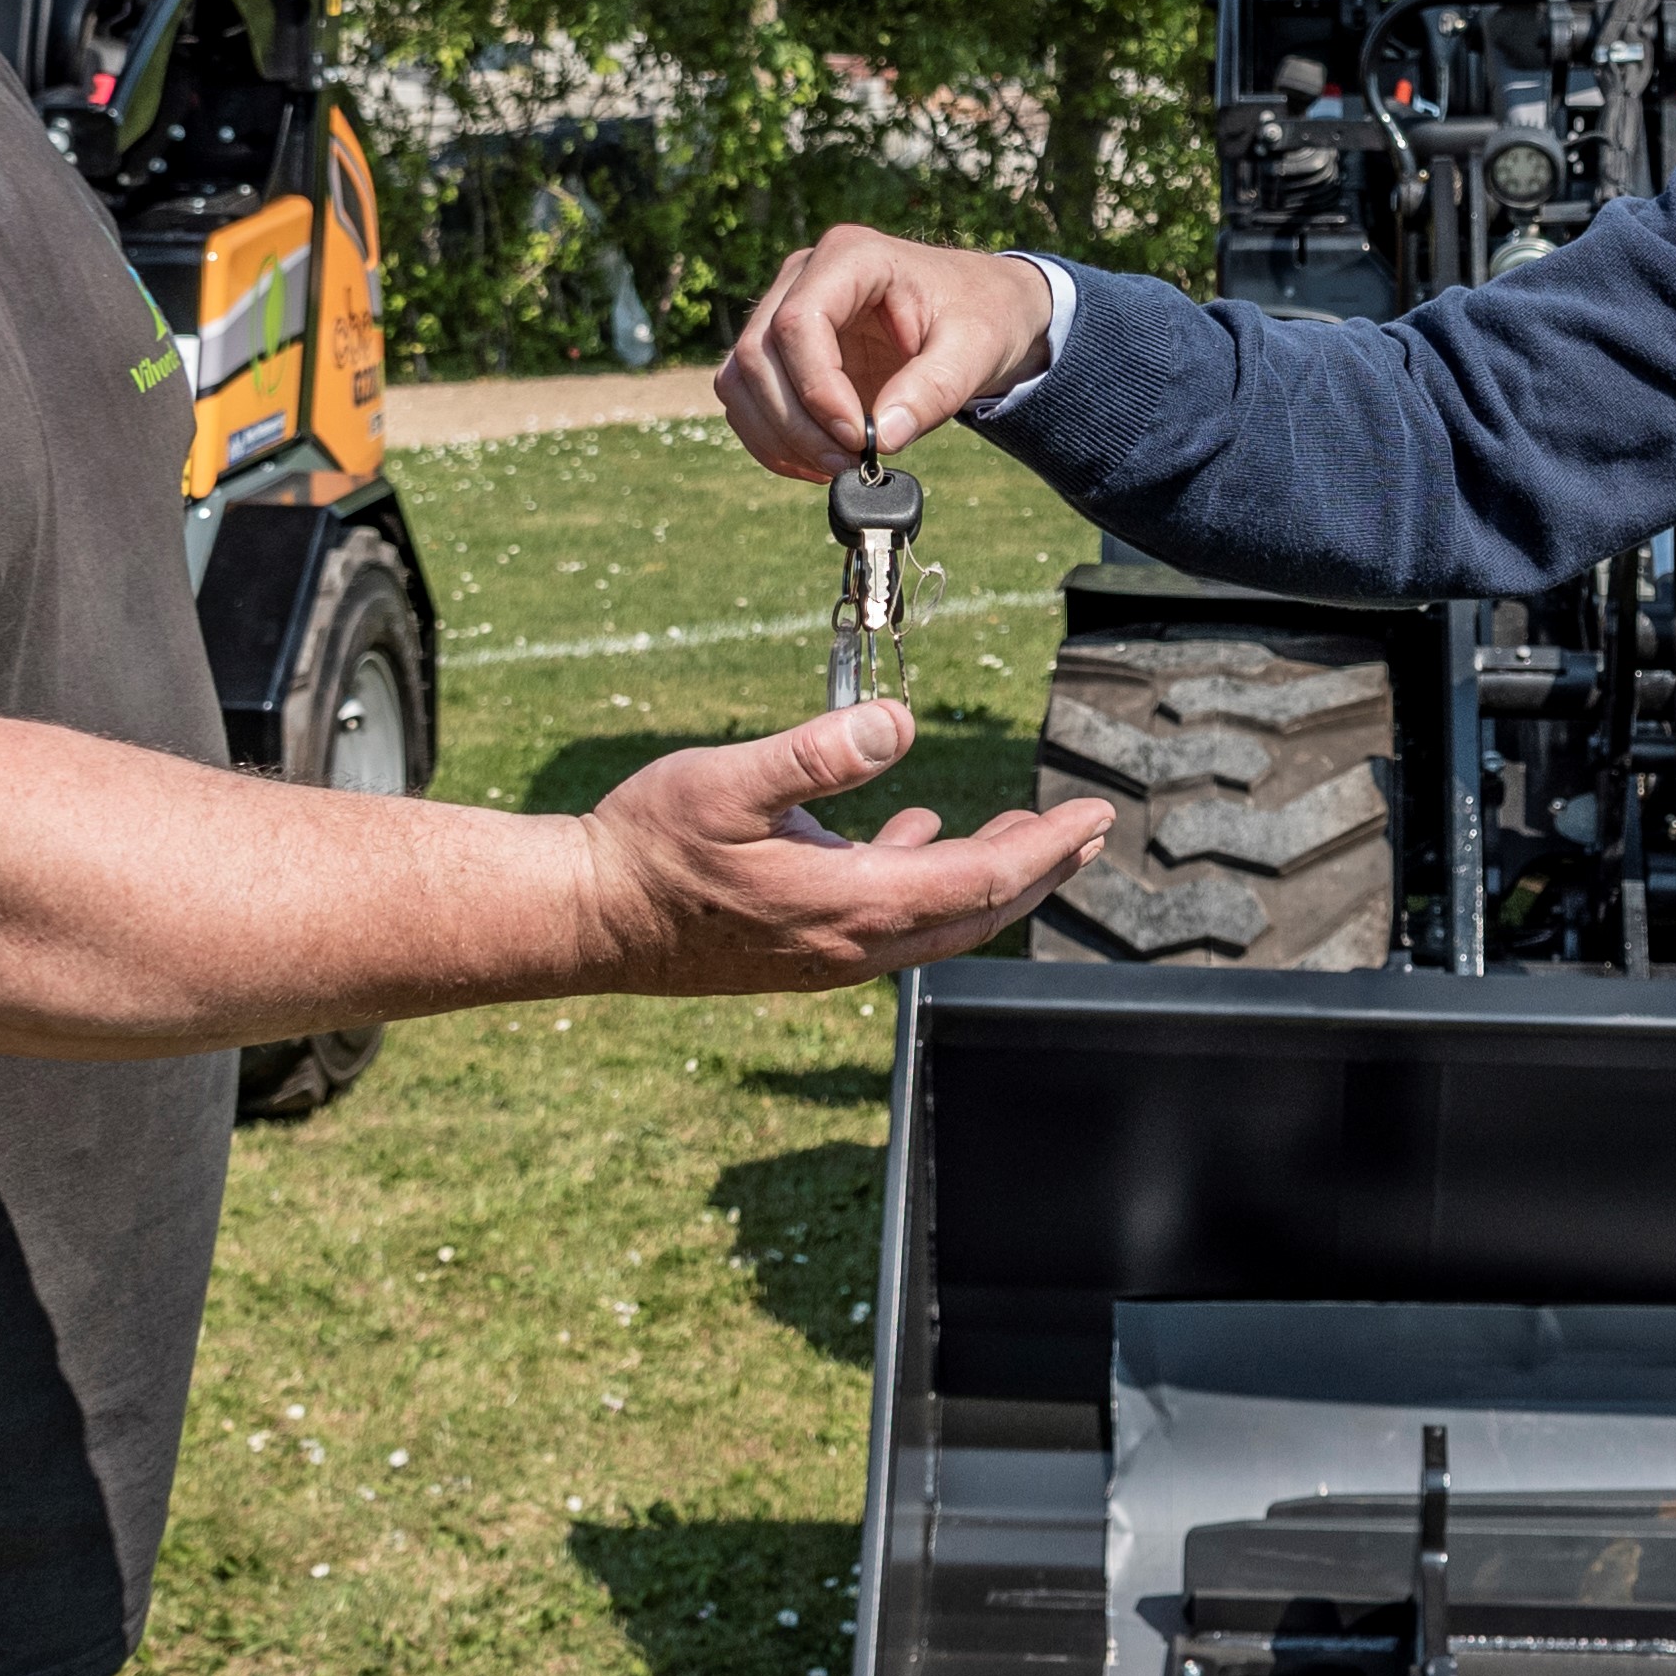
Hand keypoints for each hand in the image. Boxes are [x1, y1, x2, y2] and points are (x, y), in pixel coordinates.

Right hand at [579, 700, 1114, 993]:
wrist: (584, 920)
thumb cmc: (648, 847)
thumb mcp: (729, 781)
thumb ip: (817, 752)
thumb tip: (899, 722)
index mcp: (851, 903)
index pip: (982, 879)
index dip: (1046, 846)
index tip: (1092, 817)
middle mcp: (851, 943)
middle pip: (976, 911)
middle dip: (1038, 867)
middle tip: (1084, 830)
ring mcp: (826, 953)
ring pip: (937, 920)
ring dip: (988, 875)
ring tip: (1024, 833)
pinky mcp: (800, 950)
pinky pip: (888, 919)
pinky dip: (923, 877)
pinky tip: (914, 833)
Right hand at [716, 226, 1056, 476]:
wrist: (978, 310)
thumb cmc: (980, 316)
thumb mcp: (975, 350)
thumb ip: (934, 390)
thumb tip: (884, 439)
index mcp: (852, 257)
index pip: (799, 321)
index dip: (816, 388)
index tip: (858, 437)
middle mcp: (803, 276)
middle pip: (759, 353)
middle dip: (797, 423)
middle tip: (849, 464)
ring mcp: (783, 309)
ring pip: (741, 379)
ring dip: (778, 436)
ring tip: (836, 468)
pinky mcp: (780, 350)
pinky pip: (747, 399)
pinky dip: (773, 441)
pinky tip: (817, 463)